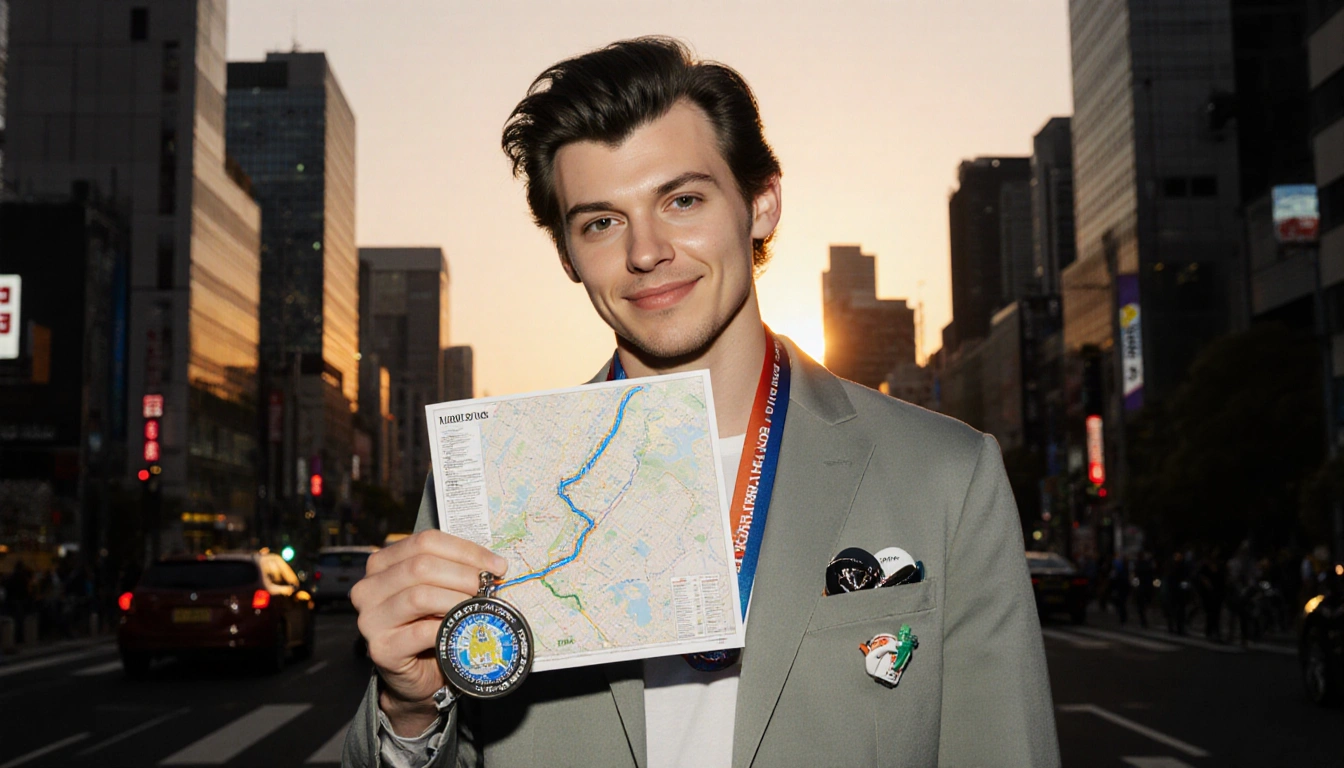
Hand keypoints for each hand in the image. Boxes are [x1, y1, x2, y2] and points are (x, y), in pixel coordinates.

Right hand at [351, 530, 507, 735]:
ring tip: (478, 606)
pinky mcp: (381, 649)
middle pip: (421, 566)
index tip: (496, 565)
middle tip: (488, 586)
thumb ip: (453, 571)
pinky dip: (449, 628)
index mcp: (381, 564)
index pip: (425, 541)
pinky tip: (464, 628)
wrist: (417, 675)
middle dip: (463, 575)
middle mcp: (368, 589)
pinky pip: (421, 632)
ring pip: (419, 596)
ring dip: (457, 600)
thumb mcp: (439, 589)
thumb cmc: (430, 625)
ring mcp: (370, 620)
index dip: (465, 550)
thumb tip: (494, 565)